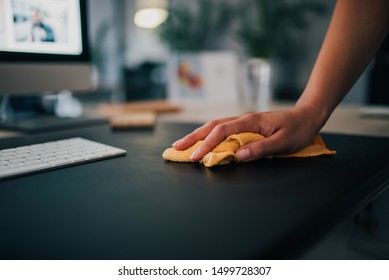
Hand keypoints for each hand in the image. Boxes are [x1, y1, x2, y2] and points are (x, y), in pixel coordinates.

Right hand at [172, 105, 323, 161]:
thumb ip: (260, 148)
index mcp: (250, 122)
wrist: (307, 115)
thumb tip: (237, 156)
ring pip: (215, 125)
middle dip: (193, 137)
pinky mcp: (245, 125)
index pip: (222, 132)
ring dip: (198, 134)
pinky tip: (203, 139)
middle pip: (212, 126)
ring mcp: (243, 121)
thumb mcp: (283, 142)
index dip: (206, 144)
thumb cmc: (298, 129)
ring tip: (183, 143)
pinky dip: (209, 134)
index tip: (195, 157)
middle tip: (176, 147)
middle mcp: (243, 119)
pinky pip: (222, 128)